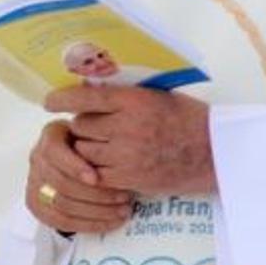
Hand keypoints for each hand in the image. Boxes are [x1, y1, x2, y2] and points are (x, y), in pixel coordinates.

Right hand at [24, 119, 133, 234]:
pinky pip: (61, 221)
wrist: (74, 160)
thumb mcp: (94, 133)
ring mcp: (35, 183)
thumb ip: (101, 137)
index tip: (96, 178)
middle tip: (124, 197)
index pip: (55, 152)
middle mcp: (38, 159)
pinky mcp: (38, 205)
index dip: (74, 167)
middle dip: (95, 194)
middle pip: (61, 183)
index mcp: (51, 137)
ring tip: (122, 211)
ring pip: (63, 204)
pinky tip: (110, 222)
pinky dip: (88, 224)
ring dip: (96, 211)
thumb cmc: (91, 145)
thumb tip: (117, 150)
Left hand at [46, 84, 216, 194]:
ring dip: (87, 149)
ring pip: (84, 150)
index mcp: (134, 100)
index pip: (86, 97)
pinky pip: (95, 173)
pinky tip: (107, 166)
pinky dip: (96, 170)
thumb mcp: (157, 96)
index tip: (49, 101)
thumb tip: (85, 87)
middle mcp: (127, 126)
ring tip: (105, 147)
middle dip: (84, 127)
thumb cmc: (188, 120)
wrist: (217, 154)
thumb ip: (123, 95)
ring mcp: (126, 154)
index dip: (62, 99)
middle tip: (97, 129)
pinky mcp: (129, 177)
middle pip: (81, 126)